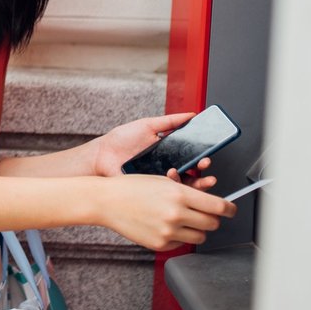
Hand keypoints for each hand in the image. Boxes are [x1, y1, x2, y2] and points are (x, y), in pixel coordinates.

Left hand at [93, 113, 217, 190]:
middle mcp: (166, 170)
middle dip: (204, 174)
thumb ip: (170, 121)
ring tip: (197, 176)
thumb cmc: (121, 140)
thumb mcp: (148, 125)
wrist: (102, 154)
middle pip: (192, 177)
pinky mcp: (150, 192)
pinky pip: (168, 195)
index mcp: (167, 155)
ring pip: (184, 189)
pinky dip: (175, 188)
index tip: (208, 156)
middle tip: (205, 165)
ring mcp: (158, 182)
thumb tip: (192, 114)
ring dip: (196, 185)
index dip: (202, 159)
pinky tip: (174, 177)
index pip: (191, 160)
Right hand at [100, 174, 235, 251]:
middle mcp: (176, 213)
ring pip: (200, 236)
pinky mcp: (160, 244)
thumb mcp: (163, 182)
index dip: (230, 209)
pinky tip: (165, 227)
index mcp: (179, 194)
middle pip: (212, 223)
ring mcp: (168, 231)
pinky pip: (182, 244)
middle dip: (211, 219)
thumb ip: (188, 193)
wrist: (107, 201)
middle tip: (204, 214)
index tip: (231, 209)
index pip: (218, 206)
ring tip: (182, 221)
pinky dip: (179, 237)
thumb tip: (211, 204)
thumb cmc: (132, 187)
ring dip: (196, 230)